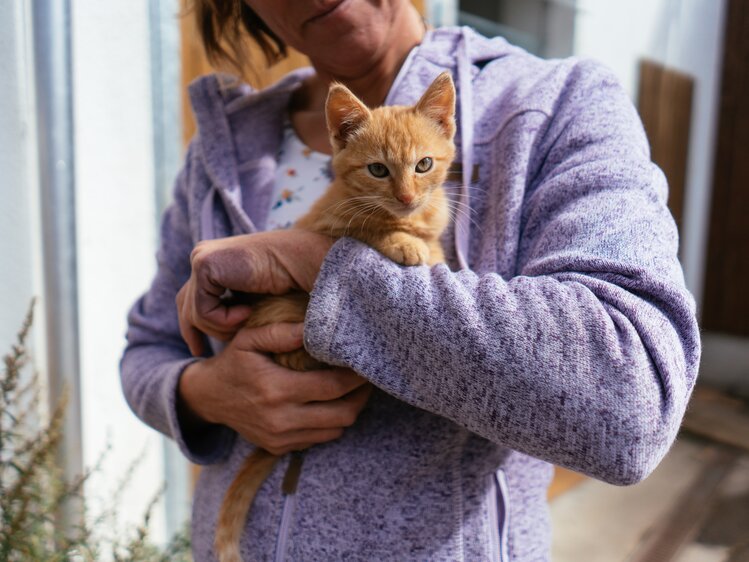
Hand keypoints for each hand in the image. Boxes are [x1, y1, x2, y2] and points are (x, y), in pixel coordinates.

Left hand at [176, 230, 333, 355]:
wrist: (307, 263)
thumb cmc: (293, 283)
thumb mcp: (258, 302)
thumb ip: (236, 309)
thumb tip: (218, 334)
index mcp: (216, 262)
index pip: (191, 298)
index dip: (191, 326)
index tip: (198, 350)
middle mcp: (204, 257)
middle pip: (185, 305)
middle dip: (195, 332)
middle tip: (202, 353)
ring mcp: (202, 259)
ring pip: (194, 313)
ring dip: (223, 327)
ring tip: (250, 320)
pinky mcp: (204, 265)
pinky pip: (202, 310)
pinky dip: (224, 319)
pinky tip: (248, 312)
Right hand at [177, 322, 370, 454]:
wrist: (207, 398)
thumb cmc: (234, 362)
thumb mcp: (249, 339)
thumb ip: (280, 332)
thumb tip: (313, 328)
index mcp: (276, 390)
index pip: (333, 386)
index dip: (356, 376)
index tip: (365, 362)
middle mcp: (281, 420)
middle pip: (343, 414)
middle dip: (361, 396)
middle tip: (366, 377)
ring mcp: (281, 438)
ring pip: (335, 430)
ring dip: (349, 410)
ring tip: (353, 389)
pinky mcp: (279, 448)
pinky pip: (319, 439)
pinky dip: (331, 423)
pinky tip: (330, 403)